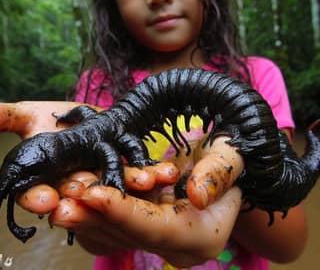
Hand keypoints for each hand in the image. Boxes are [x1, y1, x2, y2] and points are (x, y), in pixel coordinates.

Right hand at [0, 101, 179, 192]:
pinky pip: (141, 171)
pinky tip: (166, 172)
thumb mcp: (31, 116)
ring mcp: (107, 176)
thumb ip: (7, 118)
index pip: (40, 194)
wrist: (92, 116)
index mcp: (52, 179)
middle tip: (93, 197)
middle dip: (86, 196)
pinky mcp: (130, 166)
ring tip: (143, 181)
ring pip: (116, 184)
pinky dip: (152, 172)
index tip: (42, 200)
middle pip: (81, 195)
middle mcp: (80, 183)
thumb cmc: (58, 120)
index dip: (38, 198)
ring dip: (129, 183)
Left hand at [19, 171, 241, 266]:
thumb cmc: (232, 159)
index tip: (92, 194)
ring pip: (115, 230)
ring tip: (55, 197)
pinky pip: (115, 220)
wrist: (224, 164)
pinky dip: (93, 207)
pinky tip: (71, 194)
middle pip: (128, 234)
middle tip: (58, 202)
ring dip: (85, 213)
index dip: (124, 212)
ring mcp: (160, 238)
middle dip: (92, 216)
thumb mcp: (231, 159)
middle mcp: (177, 245)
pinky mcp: (147, 224)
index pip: (156, 228)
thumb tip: (196, 196)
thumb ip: (217, 177)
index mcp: (202, 235)